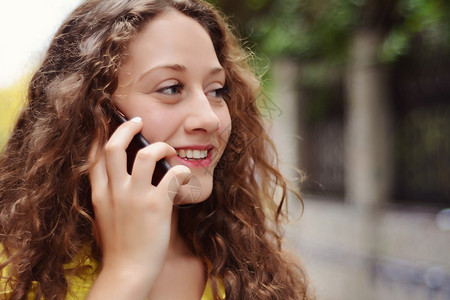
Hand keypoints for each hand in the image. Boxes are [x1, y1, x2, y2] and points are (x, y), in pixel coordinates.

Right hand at [87, 117, 190, 298]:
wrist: (127, 272)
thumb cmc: (120, 247)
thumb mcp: (104, 218)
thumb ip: (110, 196)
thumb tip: (125, 178)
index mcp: (100, 194)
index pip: (95, 156)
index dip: (101, 135)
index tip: (111, 125)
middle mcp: (115, 191)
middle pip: (114, 146)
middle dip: (127, 127)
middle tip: (139, 122)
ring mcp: (135, 197)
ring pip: (147, 155)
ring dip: (162, 147)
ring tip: (170, 151)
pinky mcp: (156, 205)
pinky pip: (173, 175)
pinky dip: (182, 171)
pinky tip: (185, 175)